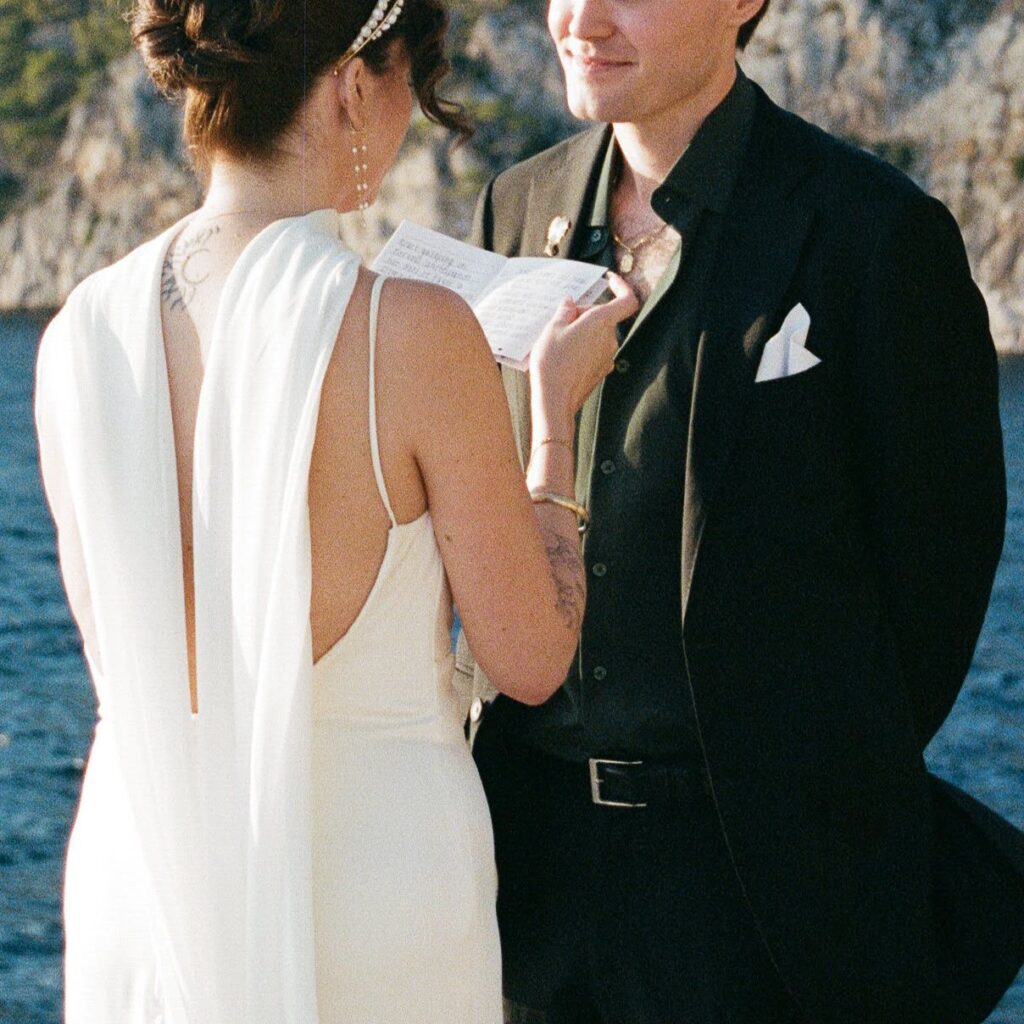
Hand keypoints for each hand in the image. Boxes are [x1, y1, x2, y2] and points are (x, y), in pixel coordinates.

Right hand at [528, 274, 637, 428]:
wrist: (555, 400)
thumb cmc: (553, 361)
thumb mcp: (552, 328)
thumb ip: (565, 311)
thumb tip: (571, 304)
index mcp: (601, 322)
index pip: (627, 300)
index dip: (621, 287)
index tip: (610, 280)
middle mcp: (609, 339)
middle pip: (604, 318)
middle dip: (584, 314)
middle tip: (560, 320)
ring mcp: (607, 358)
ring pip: (597, 336)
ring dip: (581, 332)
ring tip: (557, 340)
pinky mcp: (600, 372)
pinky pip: (593, 352)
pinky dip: (581, 348)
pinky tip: (562, 356)